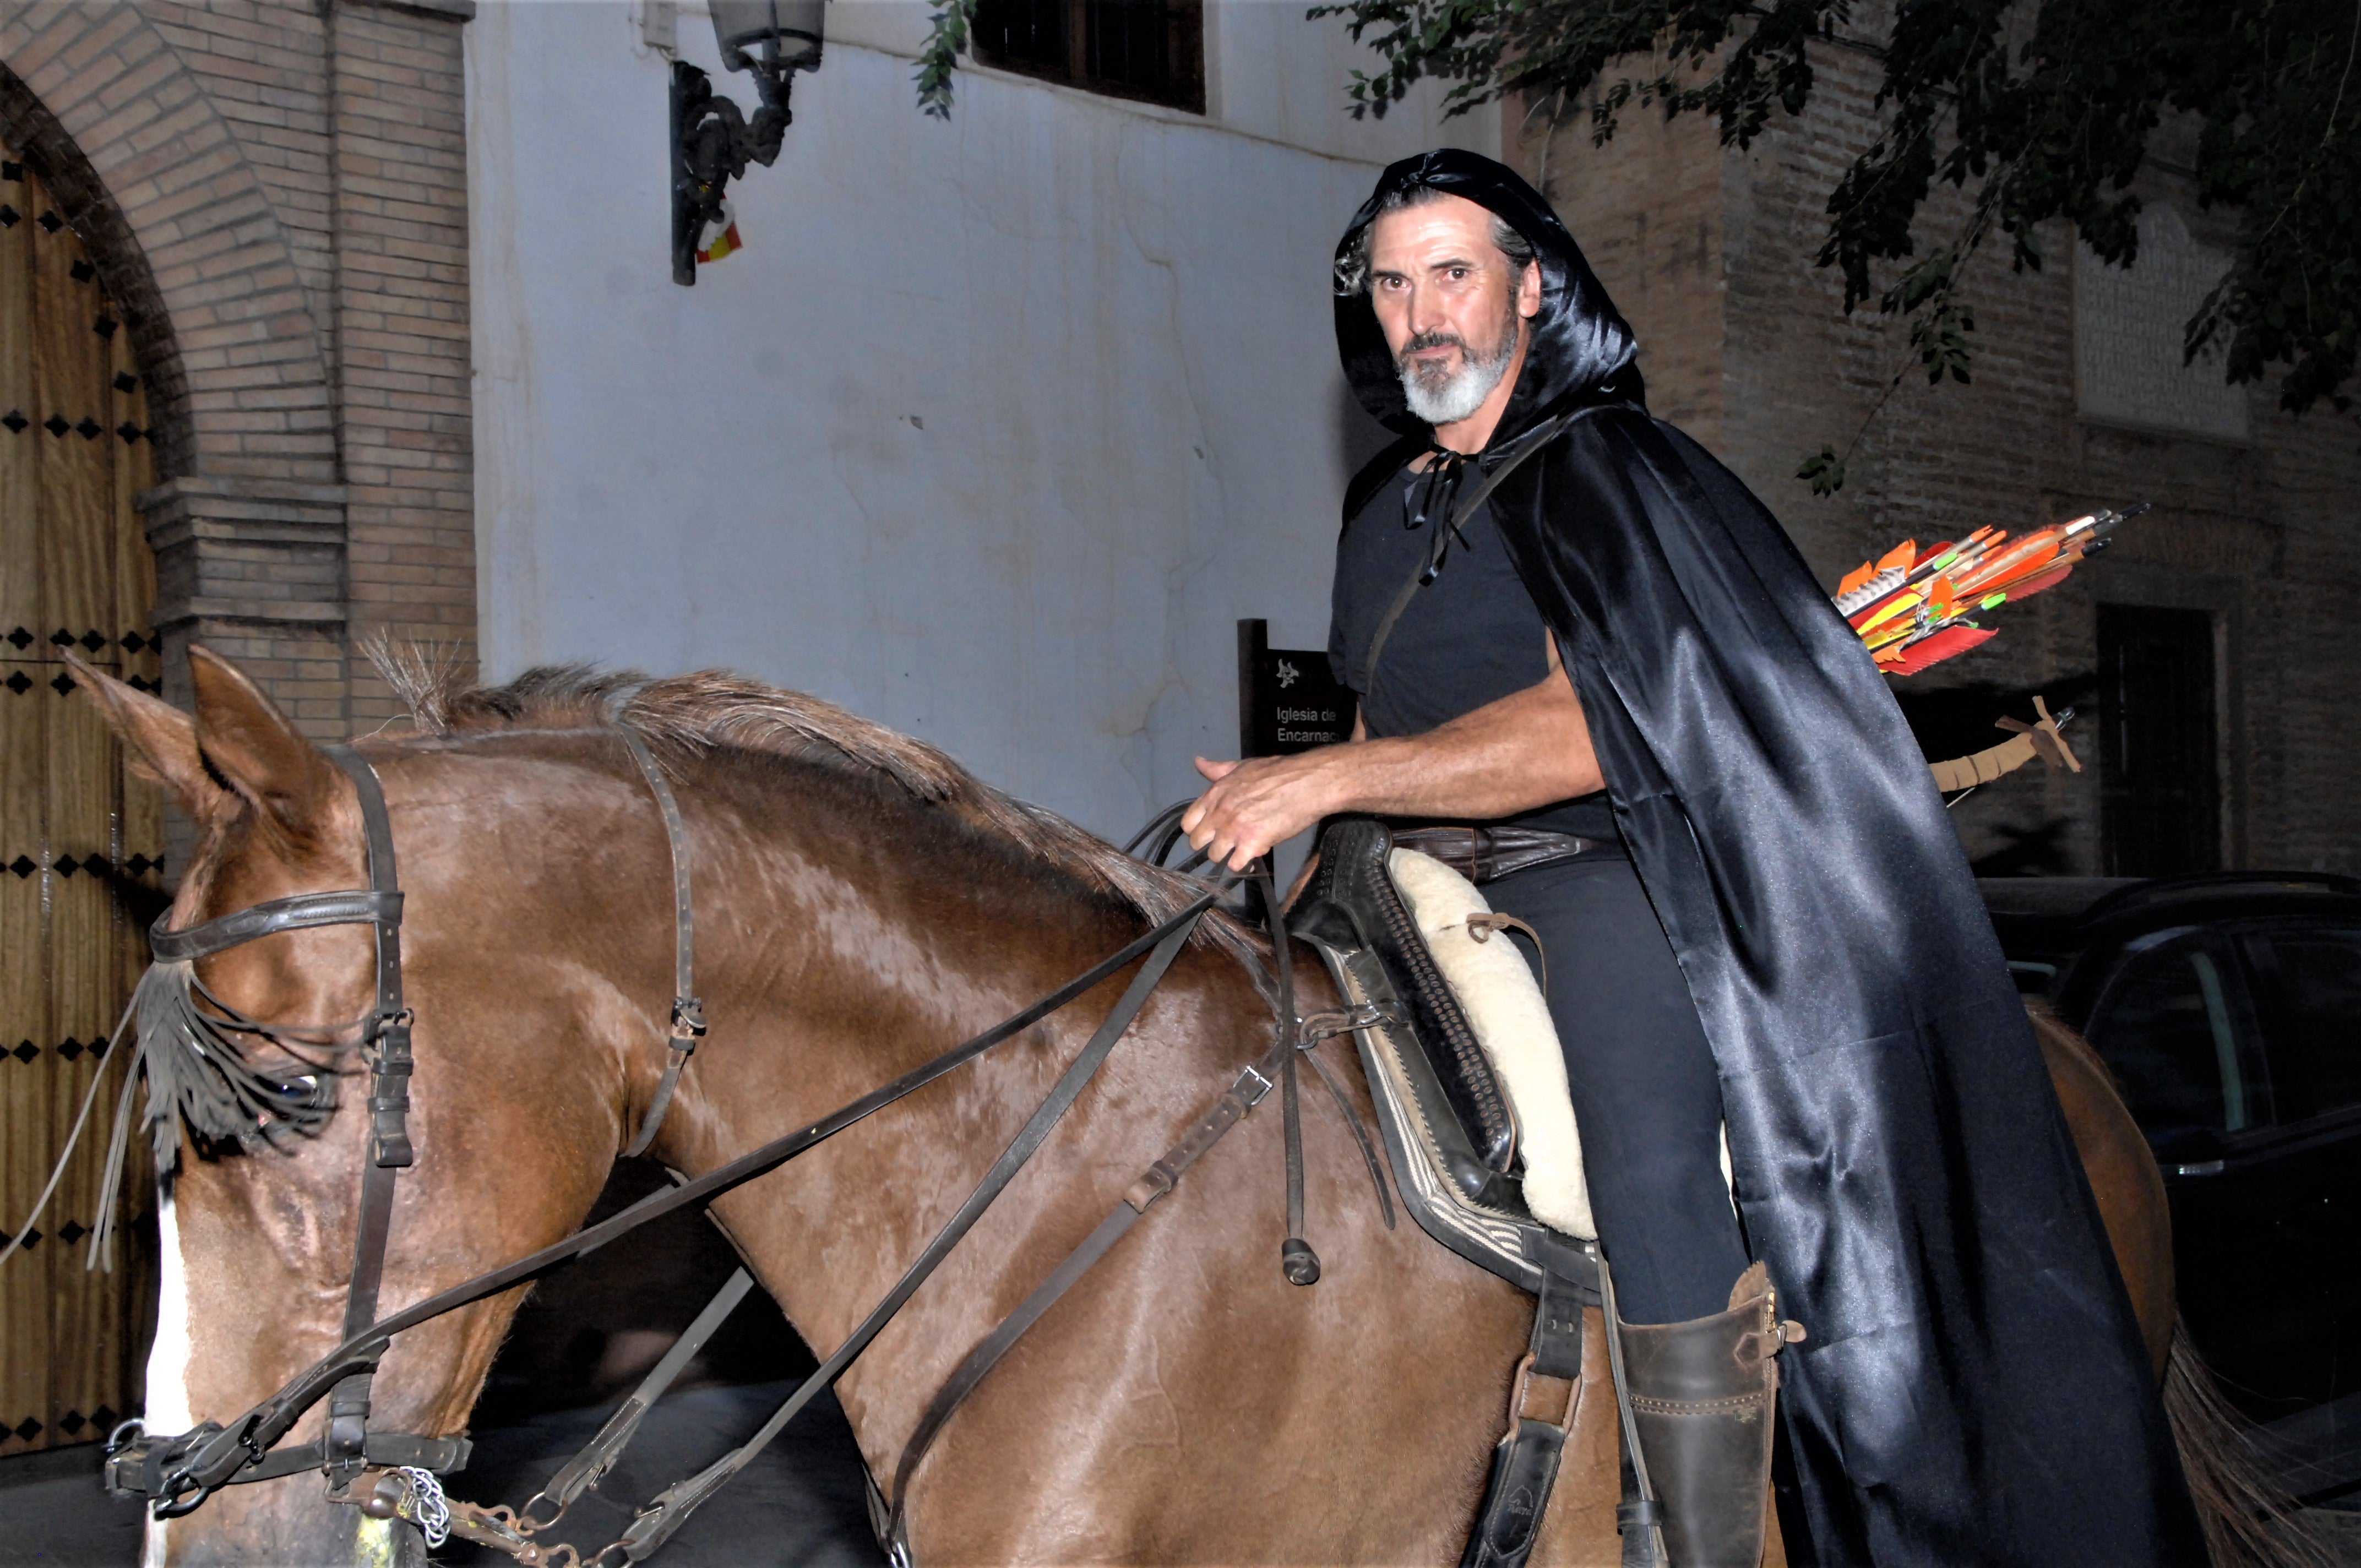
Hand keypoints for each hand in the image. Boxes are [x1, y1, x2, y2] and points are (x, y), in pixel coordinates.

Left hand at [1182, 752, 1342, 871]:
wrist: (1306, 783)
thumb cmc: (1278, 772)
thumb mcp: (1242, 766)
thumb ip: (1217, 769)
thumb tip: (1198, 762)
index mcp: (1215, 794)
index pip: (1189, 822)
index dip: (1197, 829)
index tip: (1208, 831)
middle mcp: (1220, 813)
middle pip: (1197, 842)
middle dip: (1210, 844)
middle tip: (1226, 843)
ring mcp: (1234, 830)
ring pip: (1215, 856)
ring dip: (1227, 856)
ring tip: (1241, 850)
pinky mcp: (1252, 844)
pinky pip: (1236, 865)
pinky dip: (1243, 864)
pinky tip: (1252, 856)